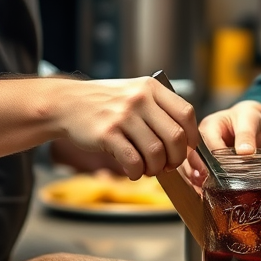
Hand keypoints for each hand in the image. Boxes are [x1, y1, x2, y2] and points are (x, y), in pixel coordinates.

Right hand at [50, 76, 198, 179]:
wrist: (68, 103)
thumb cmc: (105, 102)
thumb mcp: (135, 92)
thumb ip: (159, 109)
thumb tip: (185, 140)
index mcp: (151, 88)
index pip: (186, 114)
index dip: (192, 137)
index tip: (187, 149)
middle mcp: (140, 99)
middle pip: (175, 136)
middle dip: (176, 158)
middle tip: (168, 165)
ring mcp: (123, 116)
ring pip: (156, 152)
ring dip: (155, 168)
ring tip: (148, 169)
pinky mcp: (107, 133)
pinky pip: (133, 161)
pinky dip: (137, 172)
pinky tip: (133, 171)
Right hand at [184, 100, 260, 186]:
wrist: (255, 126)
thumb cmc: (250, 119)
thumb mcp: (251, 120)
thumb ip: (247, 134)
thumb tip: (246, 152)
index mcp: (209, 126)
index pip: (205, 144)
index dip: (211, 160)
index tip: (219, 174)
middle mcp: (200, 140)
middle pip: (191, 157)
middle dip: (198, 172)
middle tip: (207, 186)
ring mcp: (200, 154)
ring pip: (188, 168)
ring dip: (194, 181)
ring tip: (203, 193)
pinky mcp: (204, 166)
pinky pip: (195, 176)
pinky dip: (198, 186)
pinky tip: (203, 196)